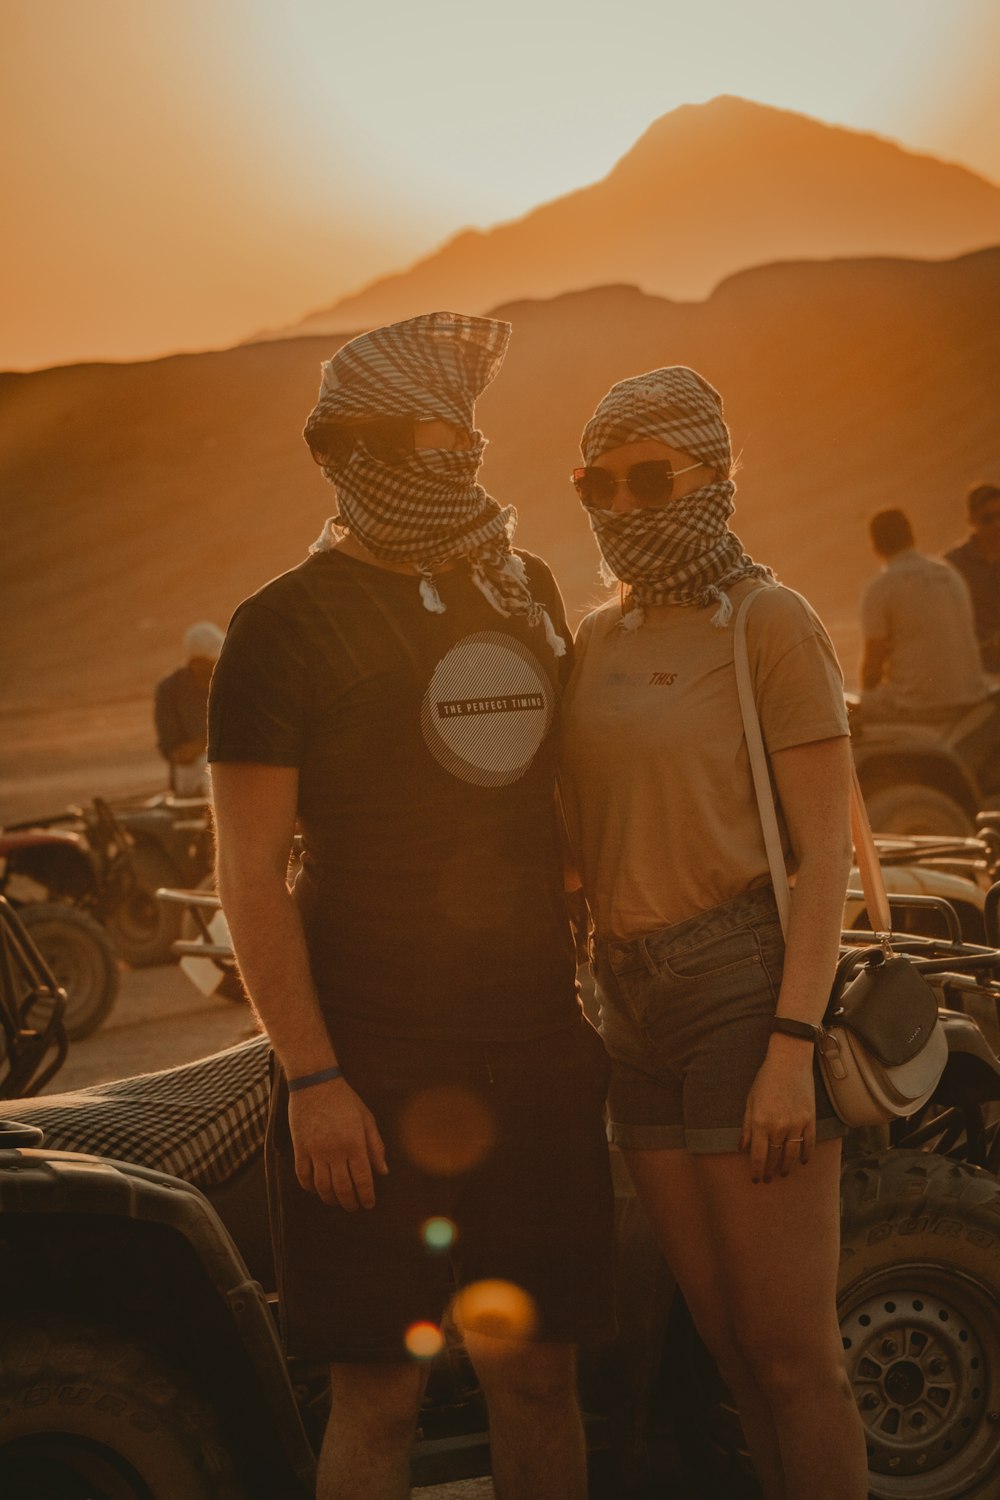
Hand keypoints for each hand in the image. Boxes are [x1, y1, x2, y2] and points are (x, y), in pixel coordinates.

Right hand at [288, 1079, 387, 1210]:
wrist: (315, 1083)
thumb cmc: (345, 1100)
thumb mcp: (367, 1119)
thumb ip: (376, 1146)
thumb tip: (383, 1171)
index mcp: (355, 1143)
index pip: (363, 1179)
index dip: (366, 1196)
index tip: (368, 1204)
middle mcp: (335, 1151)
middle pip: (342, 1188)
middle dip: (349, 1202)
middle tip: (353, 1207)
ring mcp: (316, 1151)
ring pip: (322, 1186)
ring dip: (330, 1198)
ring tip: (336, 1202)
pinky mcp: (300, 1148)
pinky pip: (303, 1175)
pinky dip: (309, 1187)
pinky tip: (316, 1190)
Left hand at [740, 1041, 815, 1183]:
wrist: (789, 1062)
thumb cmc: (765, 1080)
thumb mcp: (750, 1101)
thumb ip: (746, 1126)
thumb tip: (741, 1148)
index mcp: (760, 1122)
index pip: (758, 1155)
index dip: (756, 1170)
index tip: (755, 1179)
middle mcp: (778, 1127)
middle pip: (775, 1157)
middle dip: (770, 1170)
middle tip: (767, 1179)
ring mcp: (796, 1124)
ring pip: (792, 1154)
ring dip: (787, 1166)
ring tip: (783, 1173)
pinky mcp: (810, 1119)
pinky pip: (809, 1143)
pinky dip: (806, 1154)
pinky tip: (803, 1161)